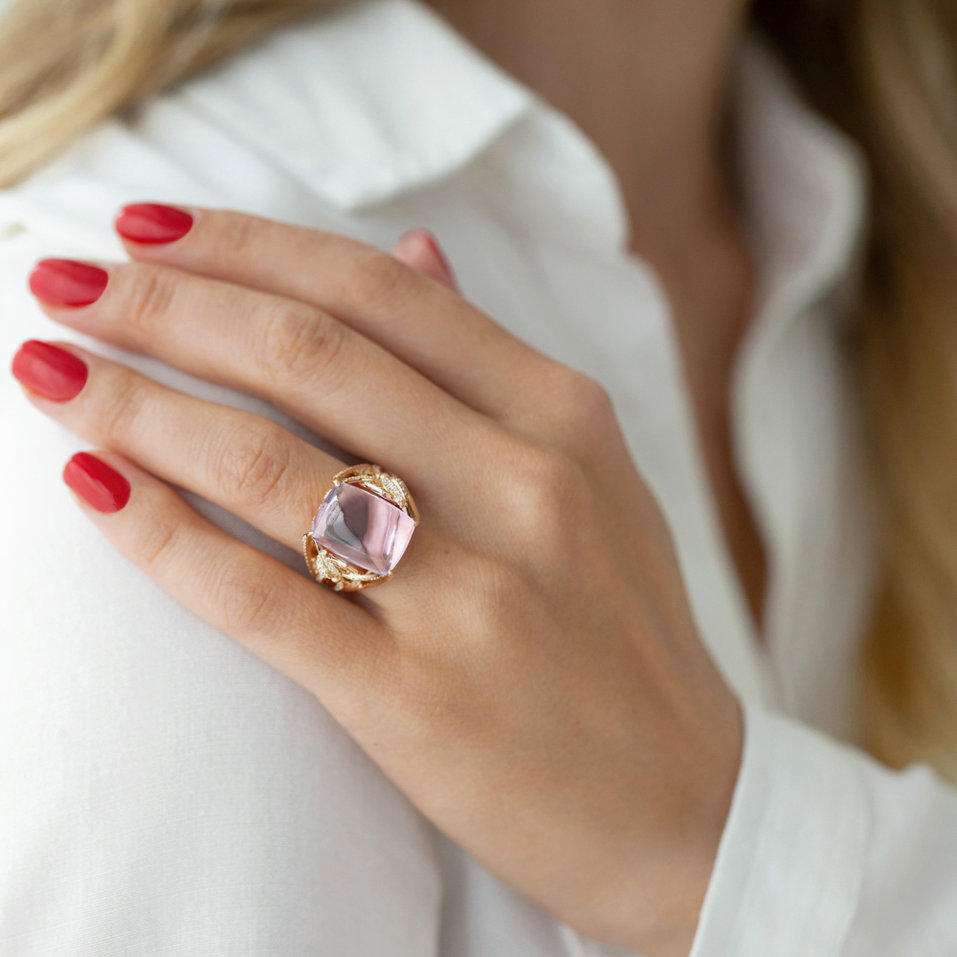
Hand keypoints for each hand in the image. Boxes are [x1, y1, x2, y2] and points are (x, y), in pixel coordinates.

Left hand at [11, 204, 742, 955]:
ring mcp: (473, 598)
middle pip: (311, 359)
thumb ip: (492, 368)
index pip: (380, 293)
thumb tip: (413, 254)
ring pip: (270, 470)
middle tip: (67, 281)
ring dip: (136, 405)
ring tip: (51, 369)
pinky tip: (93, 484)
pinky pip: (258, 599)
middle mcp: (526, 490)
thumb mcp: (593, 479)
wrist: (682, 802)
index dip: (249, 244)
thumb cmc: (622, 632)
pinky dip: (160, 534)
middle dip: (166, 304)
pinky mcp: (417, 700)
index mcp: (565, 420)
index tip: (152, 225)